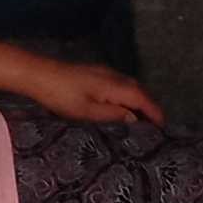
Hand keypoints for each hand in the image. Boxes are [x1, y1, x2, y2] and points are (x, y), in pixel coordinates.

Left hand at [18, 58, 162, 125]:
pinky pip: (120, 85)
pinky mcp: (95, 73)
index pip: (144, 99)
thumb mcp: (87, 112)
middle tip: (156, 129)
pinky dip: (127, 97)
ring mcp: (104, 72)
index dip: (155, 113)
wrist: (38, 74)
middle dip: (150, 108)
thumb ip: (113, 115)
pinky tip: (121, 108)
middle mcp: (114, 76)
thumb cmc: (61, 95)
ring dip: (139, 102)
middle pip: (140, 92)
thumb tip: (135, 120)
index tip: (164, 129)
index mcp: (115, 85)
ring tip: (142, 122)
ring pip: (130, 87)